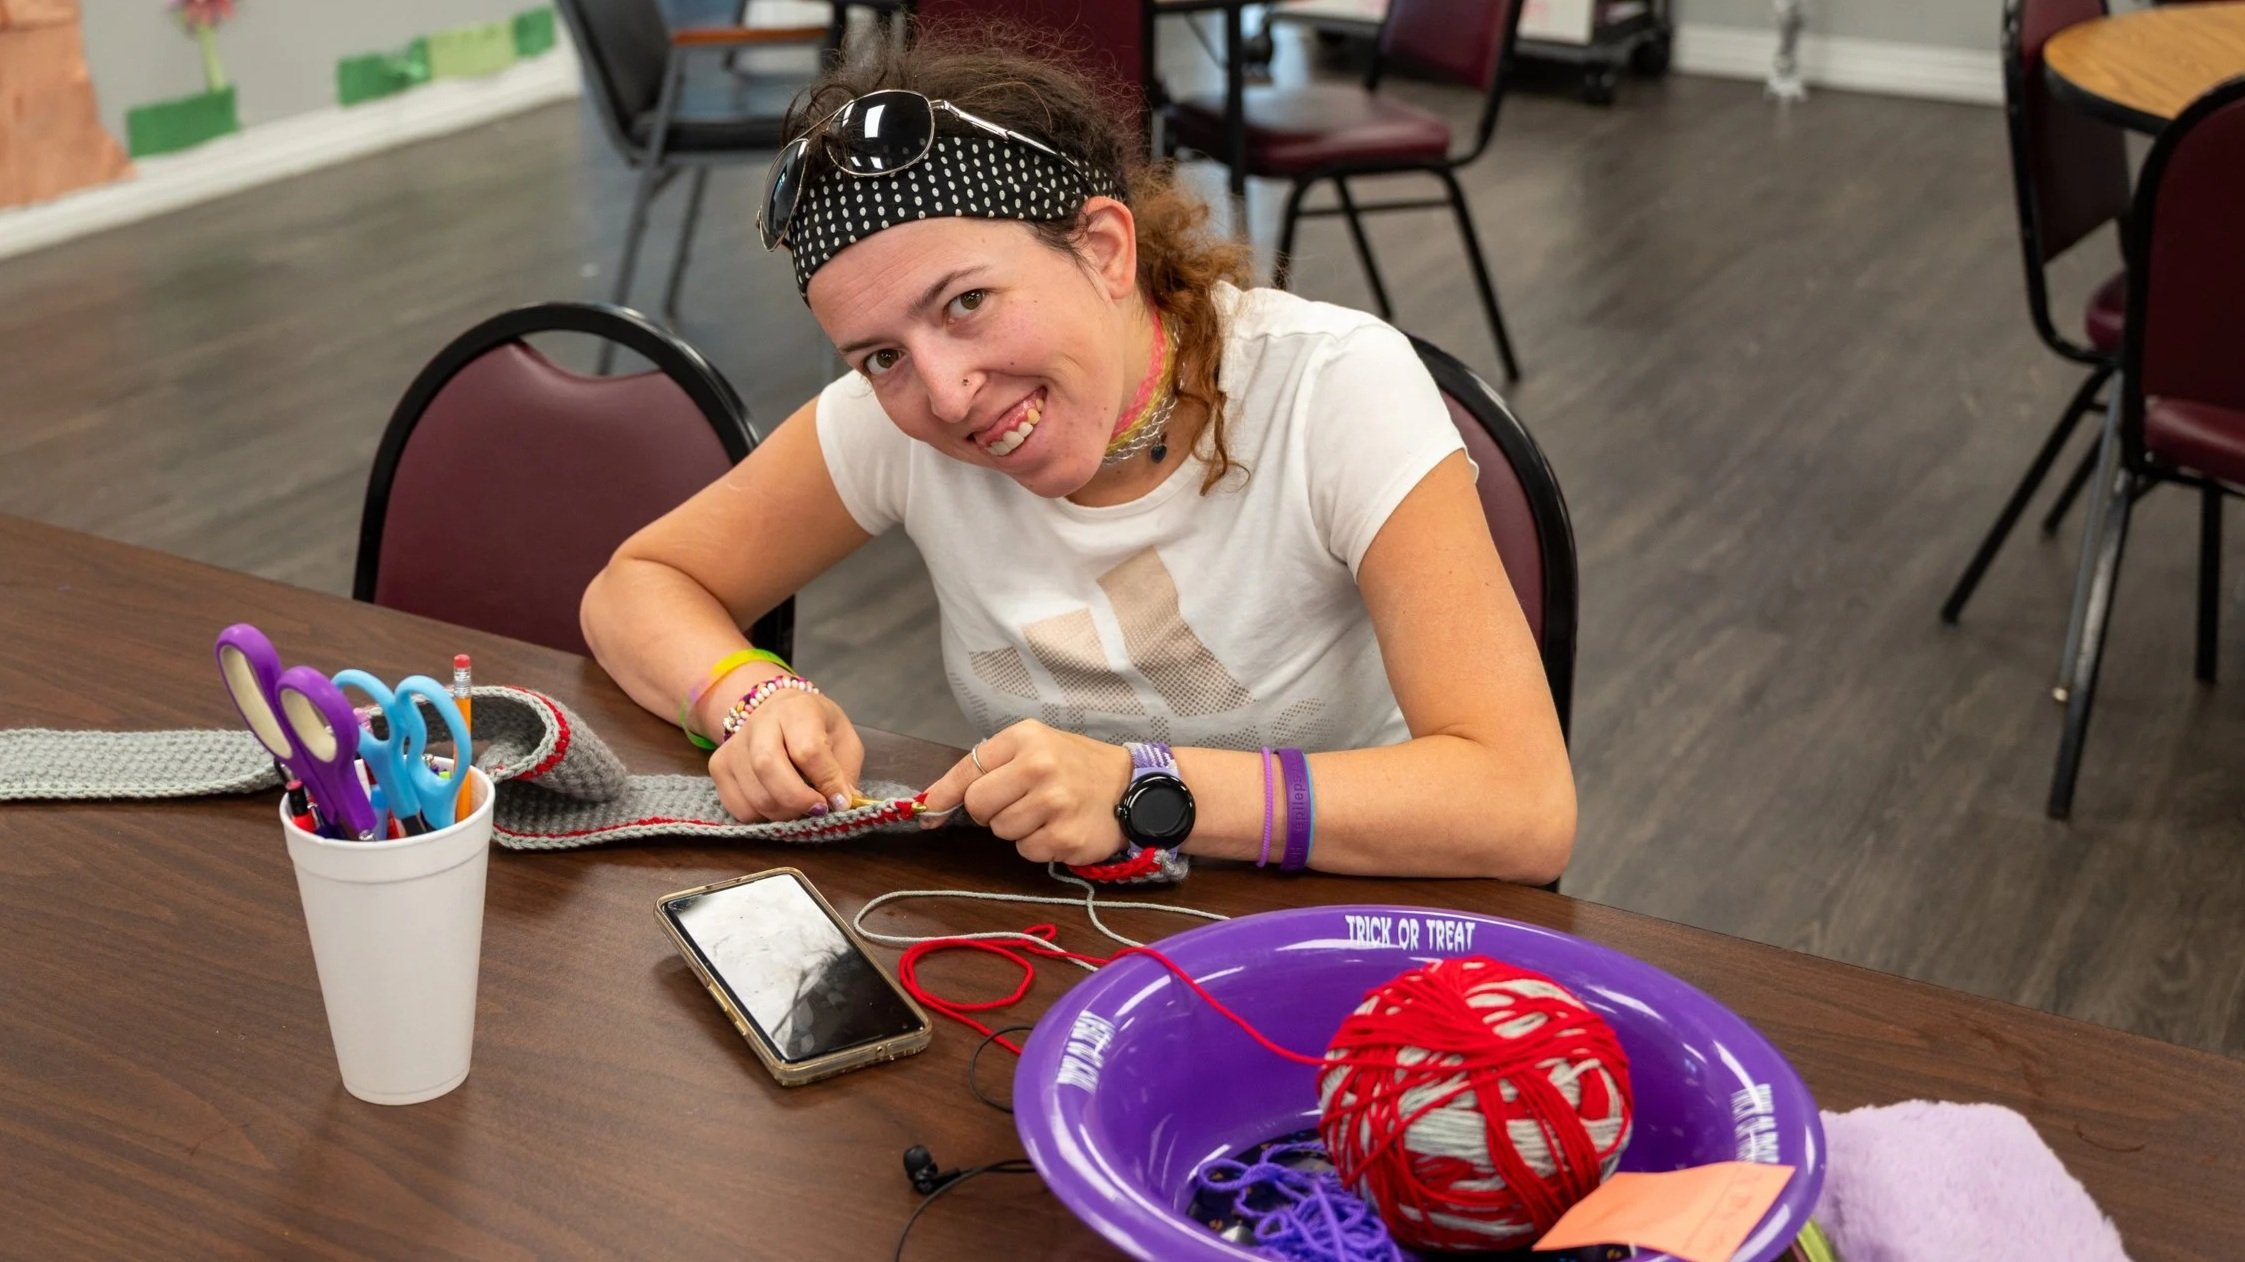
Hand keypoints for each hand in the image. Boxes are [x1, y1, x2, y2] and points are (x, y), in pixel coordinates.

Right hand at [708, 688, 864, 820]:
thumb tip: (840, 805)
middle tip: (817, 810)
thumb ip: (843, 773)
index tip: (838, 801)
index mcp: (796, 710)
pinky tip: (777, 805)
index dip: (825, 782)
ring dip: (783, 814)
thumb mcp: (843, 741)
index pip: (807, 750)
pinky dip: (762, 817)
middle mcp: (758, 724)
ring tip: (799, 808)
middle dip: (797, 800)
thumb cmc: (817, 728)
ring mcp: (732, 746)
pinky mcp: (718, 767)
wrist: (778, 712)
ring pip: (753, 794)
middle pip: (767, 767)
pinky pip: (738, 807)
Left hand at [919, 719, 1133, 865]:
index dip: (945, 793)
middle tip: (1019, 803)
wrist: (1133, 787)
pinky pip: (1028, 851)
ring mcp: (1054, 803)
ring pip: (1002, 831)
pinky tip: (1061, 828)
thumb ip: (991, 767)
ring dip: (1019, 829)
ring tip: (1047, 813)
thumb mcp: (1037, 747)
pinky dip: (1040, 845)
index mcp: (1026, 738)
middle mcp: (1039, 766)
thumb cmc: (1077, 766)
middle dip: (991, 811)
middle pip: (979, 805)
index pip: (969, 768)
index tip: (929, 809)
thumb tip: (935, 801)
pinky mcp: (1065, 837)